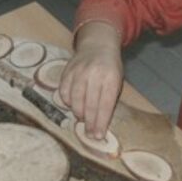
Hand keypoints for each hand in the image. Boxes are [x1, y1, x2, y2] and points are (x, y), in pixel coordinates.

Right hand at [59, 22, 122, 138]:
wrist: (97, 45)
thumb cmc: (110, 68)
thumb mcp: (117, 81)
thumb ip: (109, 99)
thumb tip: (100, 124)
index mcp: (110, 78)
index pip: (105, 105)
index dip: (101, 123)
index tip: (99, 136)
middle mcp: (94, 74)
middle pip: (89, 105)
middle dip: (90, 124)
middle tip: (90, 135)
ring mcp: (79, 72)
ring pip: (75, 100)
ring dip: (78, 113)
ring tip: (83, 119)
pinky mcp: (67, 71)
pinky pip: (64, 92)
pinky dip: (68, 102)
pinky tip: (73, 105)